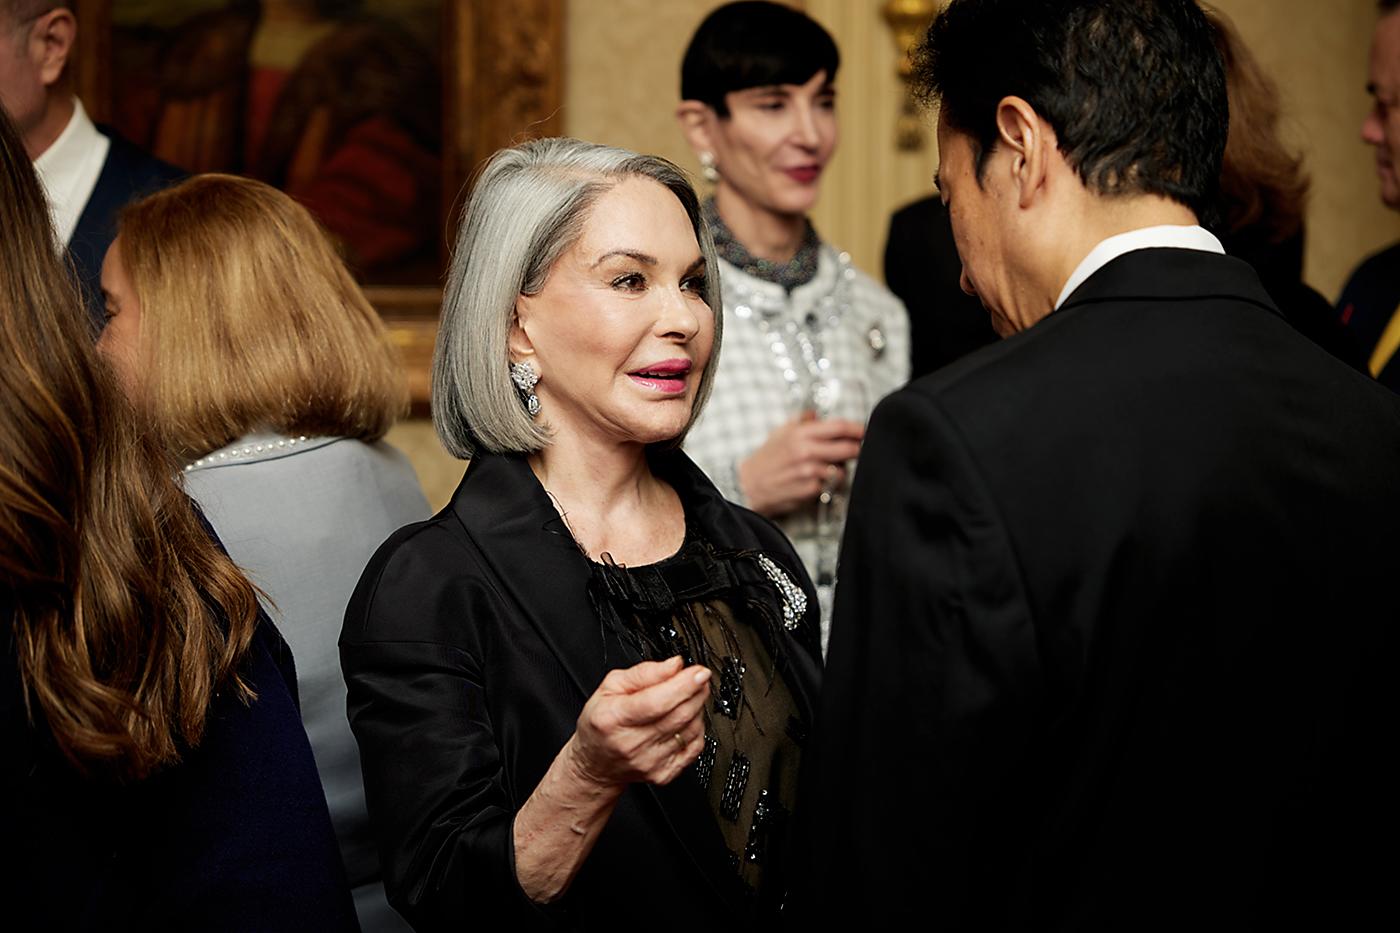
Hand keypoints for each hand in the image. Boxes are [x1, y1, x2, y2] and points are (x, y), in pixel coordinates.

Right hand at [567, 656, 710, 787]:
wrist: (596, 764)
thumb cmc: (602, 722)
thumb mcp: (611, 686)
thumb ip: (644, 673)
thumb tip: (674, 666)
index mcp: (614, 718)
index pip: (657, 702)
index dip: (684, 685)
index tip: (699, 672)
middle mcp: (631, 744)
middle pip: (678, 715)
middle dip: (697, 691)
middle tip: (700, 678)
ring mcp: (649, 762)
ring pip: (690, 729)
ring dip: (697, 707)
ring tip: (689, 696)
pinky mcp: (664, 774)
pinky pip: (694, 746)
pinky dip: (697, 727)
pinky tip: (686, 719)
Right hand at [738, 412, 864, 516]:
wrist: (749, 484)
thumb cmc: (766, 459)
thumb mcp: (780, 432)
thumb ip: (801, 421)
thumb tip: (816, 413)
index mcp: (800, 434)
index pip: (839, 427)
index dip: (857, 428)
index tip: (864, 430)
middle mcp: (806, 451)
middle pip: (848, 448)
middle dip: (857, 449)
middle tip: (857, 449)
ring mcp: (809, 472)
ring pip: (843, 469)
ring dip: (842, 469)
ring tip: (831, 467)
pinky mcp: (810, 490)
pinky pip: (831, 485)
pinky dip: (830, 483)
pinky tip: (820, 480)